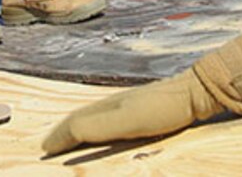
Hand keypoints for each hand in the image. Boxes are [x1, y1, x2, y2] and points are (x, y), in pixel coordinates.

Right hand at [42, 68, 223, 155]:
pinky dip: (99, 129)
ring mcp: (130, 106)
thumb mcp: (126, 120)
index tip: (44, 148)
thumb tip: (67, 133)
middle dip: (64, 131)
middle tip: (50, 143)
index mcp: (106, 106)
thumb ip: (96, 126)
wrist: (196, 93)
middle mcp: (114, 104)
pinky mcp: (144, 111)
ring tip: (71, 138)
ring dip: (80, 129)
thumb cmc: (162, 108)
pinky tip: (109, 133)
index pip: (74, 122)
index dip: (59, 137)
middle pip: (82, 118)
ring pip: (96, 118)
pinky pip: (112, 121)